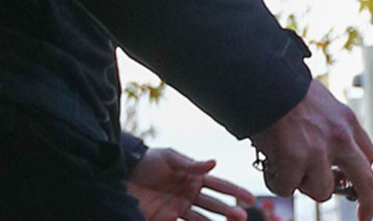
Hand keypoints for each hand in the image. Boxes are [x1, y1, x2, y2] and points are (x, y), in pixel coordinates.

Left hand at [127, 147, 257, 220]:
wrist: (121, 173)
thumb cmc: (146, 161)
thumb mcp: (168, 157)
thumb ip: (190, 164)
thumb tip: (214, 162)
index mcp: (194, 177)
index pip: (219, 185)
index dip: (236, 192)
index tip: (251, 199)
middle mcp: (190, 194)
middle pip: (214, 205)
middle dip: (229, 211)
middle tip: (241, 217)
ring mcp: (179, 208)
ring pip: (202, 218)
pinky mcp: (166, 218)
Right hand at [250, 80, 372, 220]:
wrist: (260, 77)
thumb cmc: (282, 86)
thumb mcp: (317, 101)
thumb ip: (326, 126)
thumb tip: (323, 150)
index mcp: (346, 121)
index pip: (367, 156)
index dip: (360, 173)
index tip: (356, 184)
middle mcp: (339, 138)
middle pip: (365, 181)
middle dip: (367, 204)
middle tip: (363, 216)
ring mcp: (318, 151)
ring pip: (322, 191)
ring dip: (303, 185)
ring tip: (286, 169)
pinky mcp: (294, 161)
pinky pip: (289, 188)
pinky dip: (278, 182)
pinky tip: (270, 168)